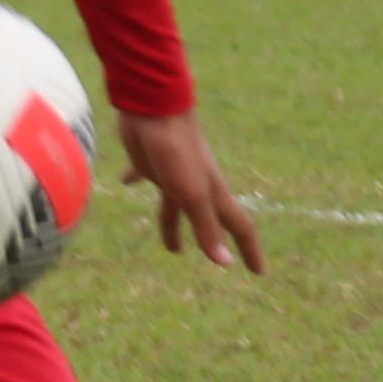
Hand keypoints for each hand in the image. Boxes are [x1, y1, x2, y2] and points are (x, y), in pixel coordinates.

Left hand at [116, 108, 264, 274]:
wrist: (153, 108)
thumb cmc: (176, 152)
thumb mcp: (192, 195)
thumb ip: (206, 227)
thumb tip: (224, 263)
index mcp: (212, 193)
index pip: (238, 227)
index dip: (249, 251)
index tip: (258, 273)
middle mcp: (197, 185)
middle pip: (209, 220)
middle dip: (216, 241)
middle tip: (221, 262)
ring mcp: (173, 173)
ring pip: (176, 207)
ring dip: (175, 226)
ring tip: (173, 250)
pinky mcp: (150, 162)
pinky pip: (143, 175)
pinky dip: (136, 180)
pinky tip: (124, 181)